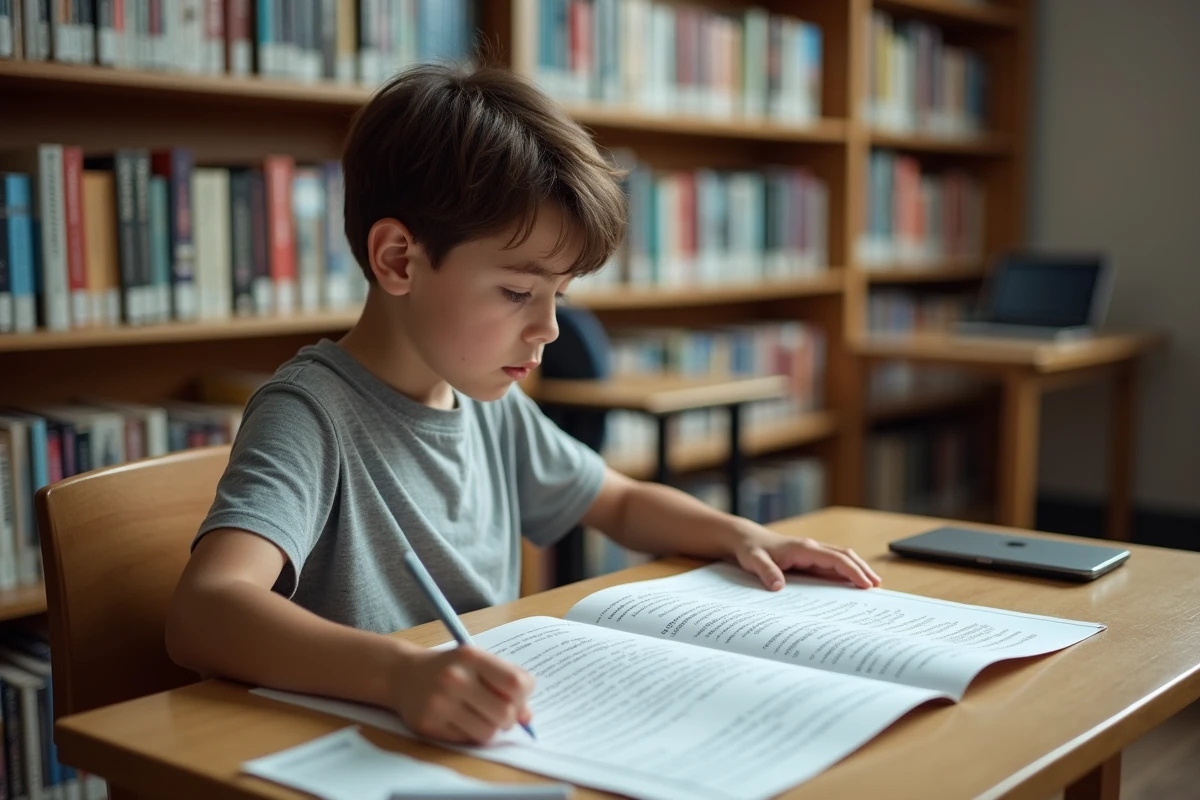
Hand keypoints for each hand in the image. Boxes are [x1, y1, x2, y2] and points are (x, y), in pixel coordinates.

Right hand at [390, 645, 534, 744]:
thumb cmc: (450, 669)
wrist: (404, 675)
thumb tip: (526, 717)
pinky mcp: (429, 725)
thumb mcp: (478, 663)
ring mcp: (440, 703)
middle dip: (508, 717)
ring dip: (489, 728)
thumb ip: (506, 683)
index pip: (515, 683)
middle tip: (499, 711)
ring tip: (479, 716)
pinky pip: (466, 740)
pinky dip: (470, 734)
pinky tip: (460, 720)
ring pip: (487, 732)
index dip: (523, 695)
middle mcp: (454, 679)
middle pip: (505, 712)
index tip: (518, 696)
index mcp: (470, 657)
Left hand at [731, 526, 881, 590]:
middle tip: (878, 587)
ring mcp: (812, 552)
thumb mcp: (754, 561)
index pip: (835, 558)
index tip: (866, 584)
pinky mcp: (809, 558)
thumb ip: (766, 572)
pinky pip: (832, 563)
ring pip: (841, 558)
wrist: (745, 539)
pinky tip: (852, 583)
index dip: (853, 570)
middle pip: (845, 556)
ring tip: (872, 585)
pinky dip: (846, 571)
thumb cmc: (750, 549)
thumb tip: (778, 586)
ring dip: (857, 569)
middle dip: (862, 569)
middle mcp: (812, 548)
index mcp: (803, 548)